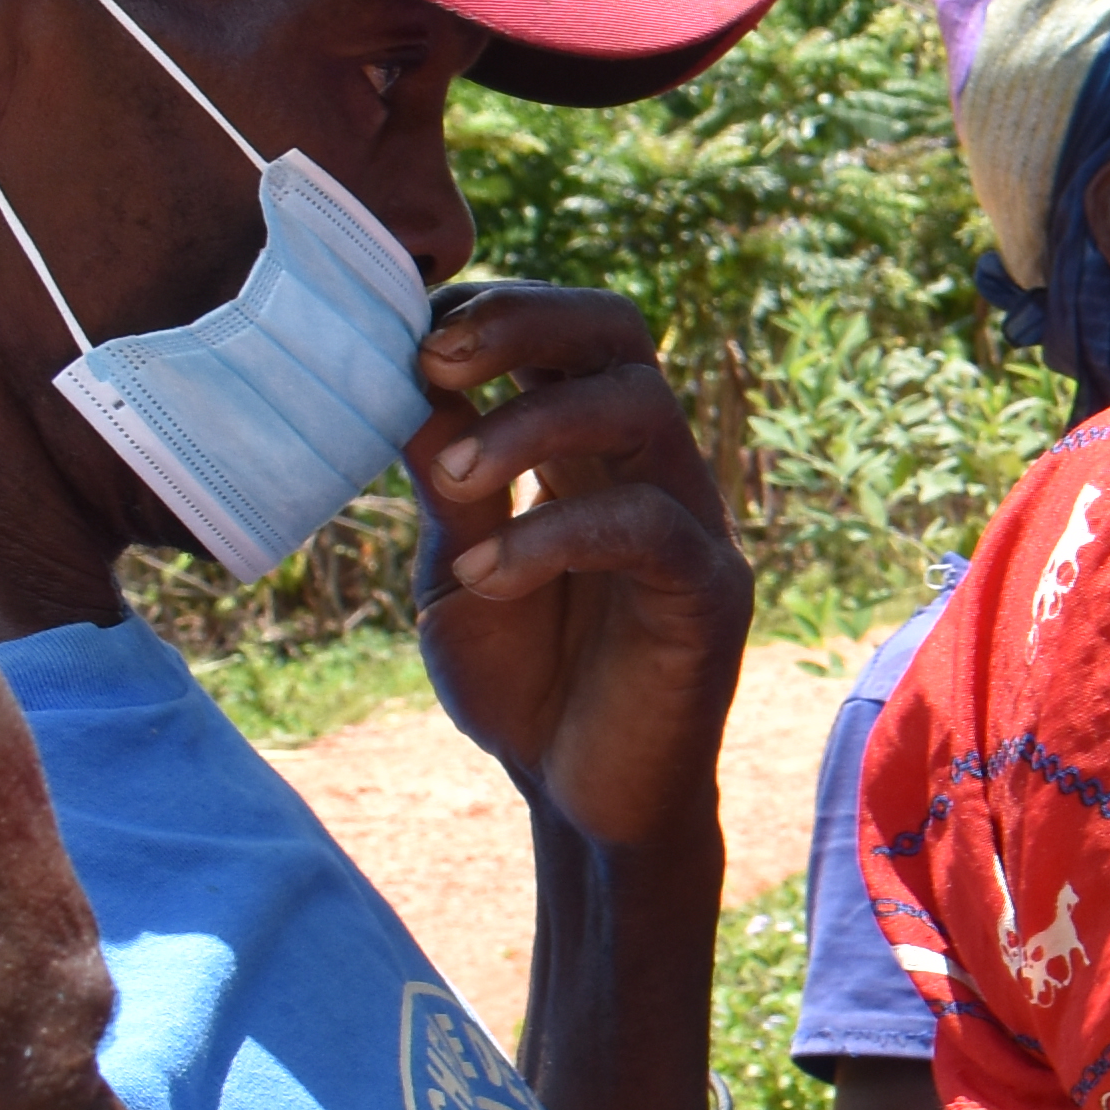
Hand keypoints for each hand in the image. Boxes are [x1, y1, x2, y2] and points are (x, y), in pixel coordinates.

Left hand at [410, 283, 749, 864]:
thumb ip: (446, 484)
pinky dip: (555, 536)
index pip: (562, 328)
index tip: (403, 337)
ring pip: (639, 407)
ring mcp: (687, 521)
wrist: (580, 799)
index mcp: (584, 447)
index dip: (487, 310)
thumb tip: (400, 379)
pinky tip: (489, 579)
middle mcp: (646, 465)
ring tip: (449, 481)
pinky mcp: (709, 592)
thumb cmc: (522, 678)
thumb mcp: (456, 569)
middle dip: (524, 321)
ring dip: (529, 424)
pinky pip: (646, 528)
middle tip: (435, 358)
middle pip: (617, 330)